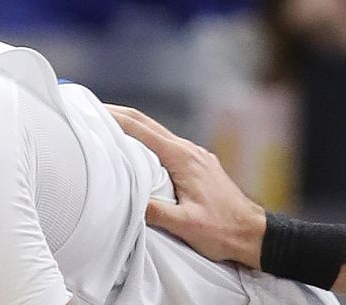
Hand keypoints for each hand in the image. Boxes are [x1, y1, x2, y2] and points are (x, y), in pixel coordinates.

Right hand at [106, 104, 265, 267]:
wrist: (254, 235)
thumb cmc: (223, 231)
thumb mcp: (186, 225)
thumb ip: (155, 211)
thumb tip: (123, 199)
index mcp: (183, 158)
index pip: (142, 130)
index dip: (114, 118)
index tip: (91, 110)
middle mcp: (188, 150)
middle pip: (147, 124)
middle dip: (117, 115)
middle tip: (90, 110)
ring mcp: (194, 156)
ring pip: (156, 134)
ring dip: (131, 128)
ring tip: (106, 128)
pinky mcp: (197, 165)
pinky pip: (166, 145)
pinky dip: (145, 141)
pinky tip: (136, 150)